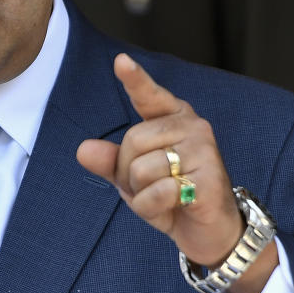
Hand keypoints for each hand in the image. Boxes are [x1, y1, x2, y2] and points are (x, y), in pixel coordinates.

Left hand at [76, 54, 277, 292]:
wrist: (209, 231)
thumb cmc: (170, 197)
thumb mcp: (133, 179)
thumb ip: (109, 162)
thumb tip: (84, 149)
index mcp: (173, 118)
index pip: (149, 96)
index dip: (135, 80)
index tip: (120, 61)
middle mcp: (192, 126)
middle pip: (132, 141)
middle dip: (128, 173)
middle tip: (150, 187)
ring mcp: (204, 150)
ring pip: (142, 168)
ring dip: (141, 194)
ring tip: (164, 198)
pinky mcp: (209, 178)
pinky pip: (159, 191)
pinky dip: (154, 208)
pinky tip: (175, 207)